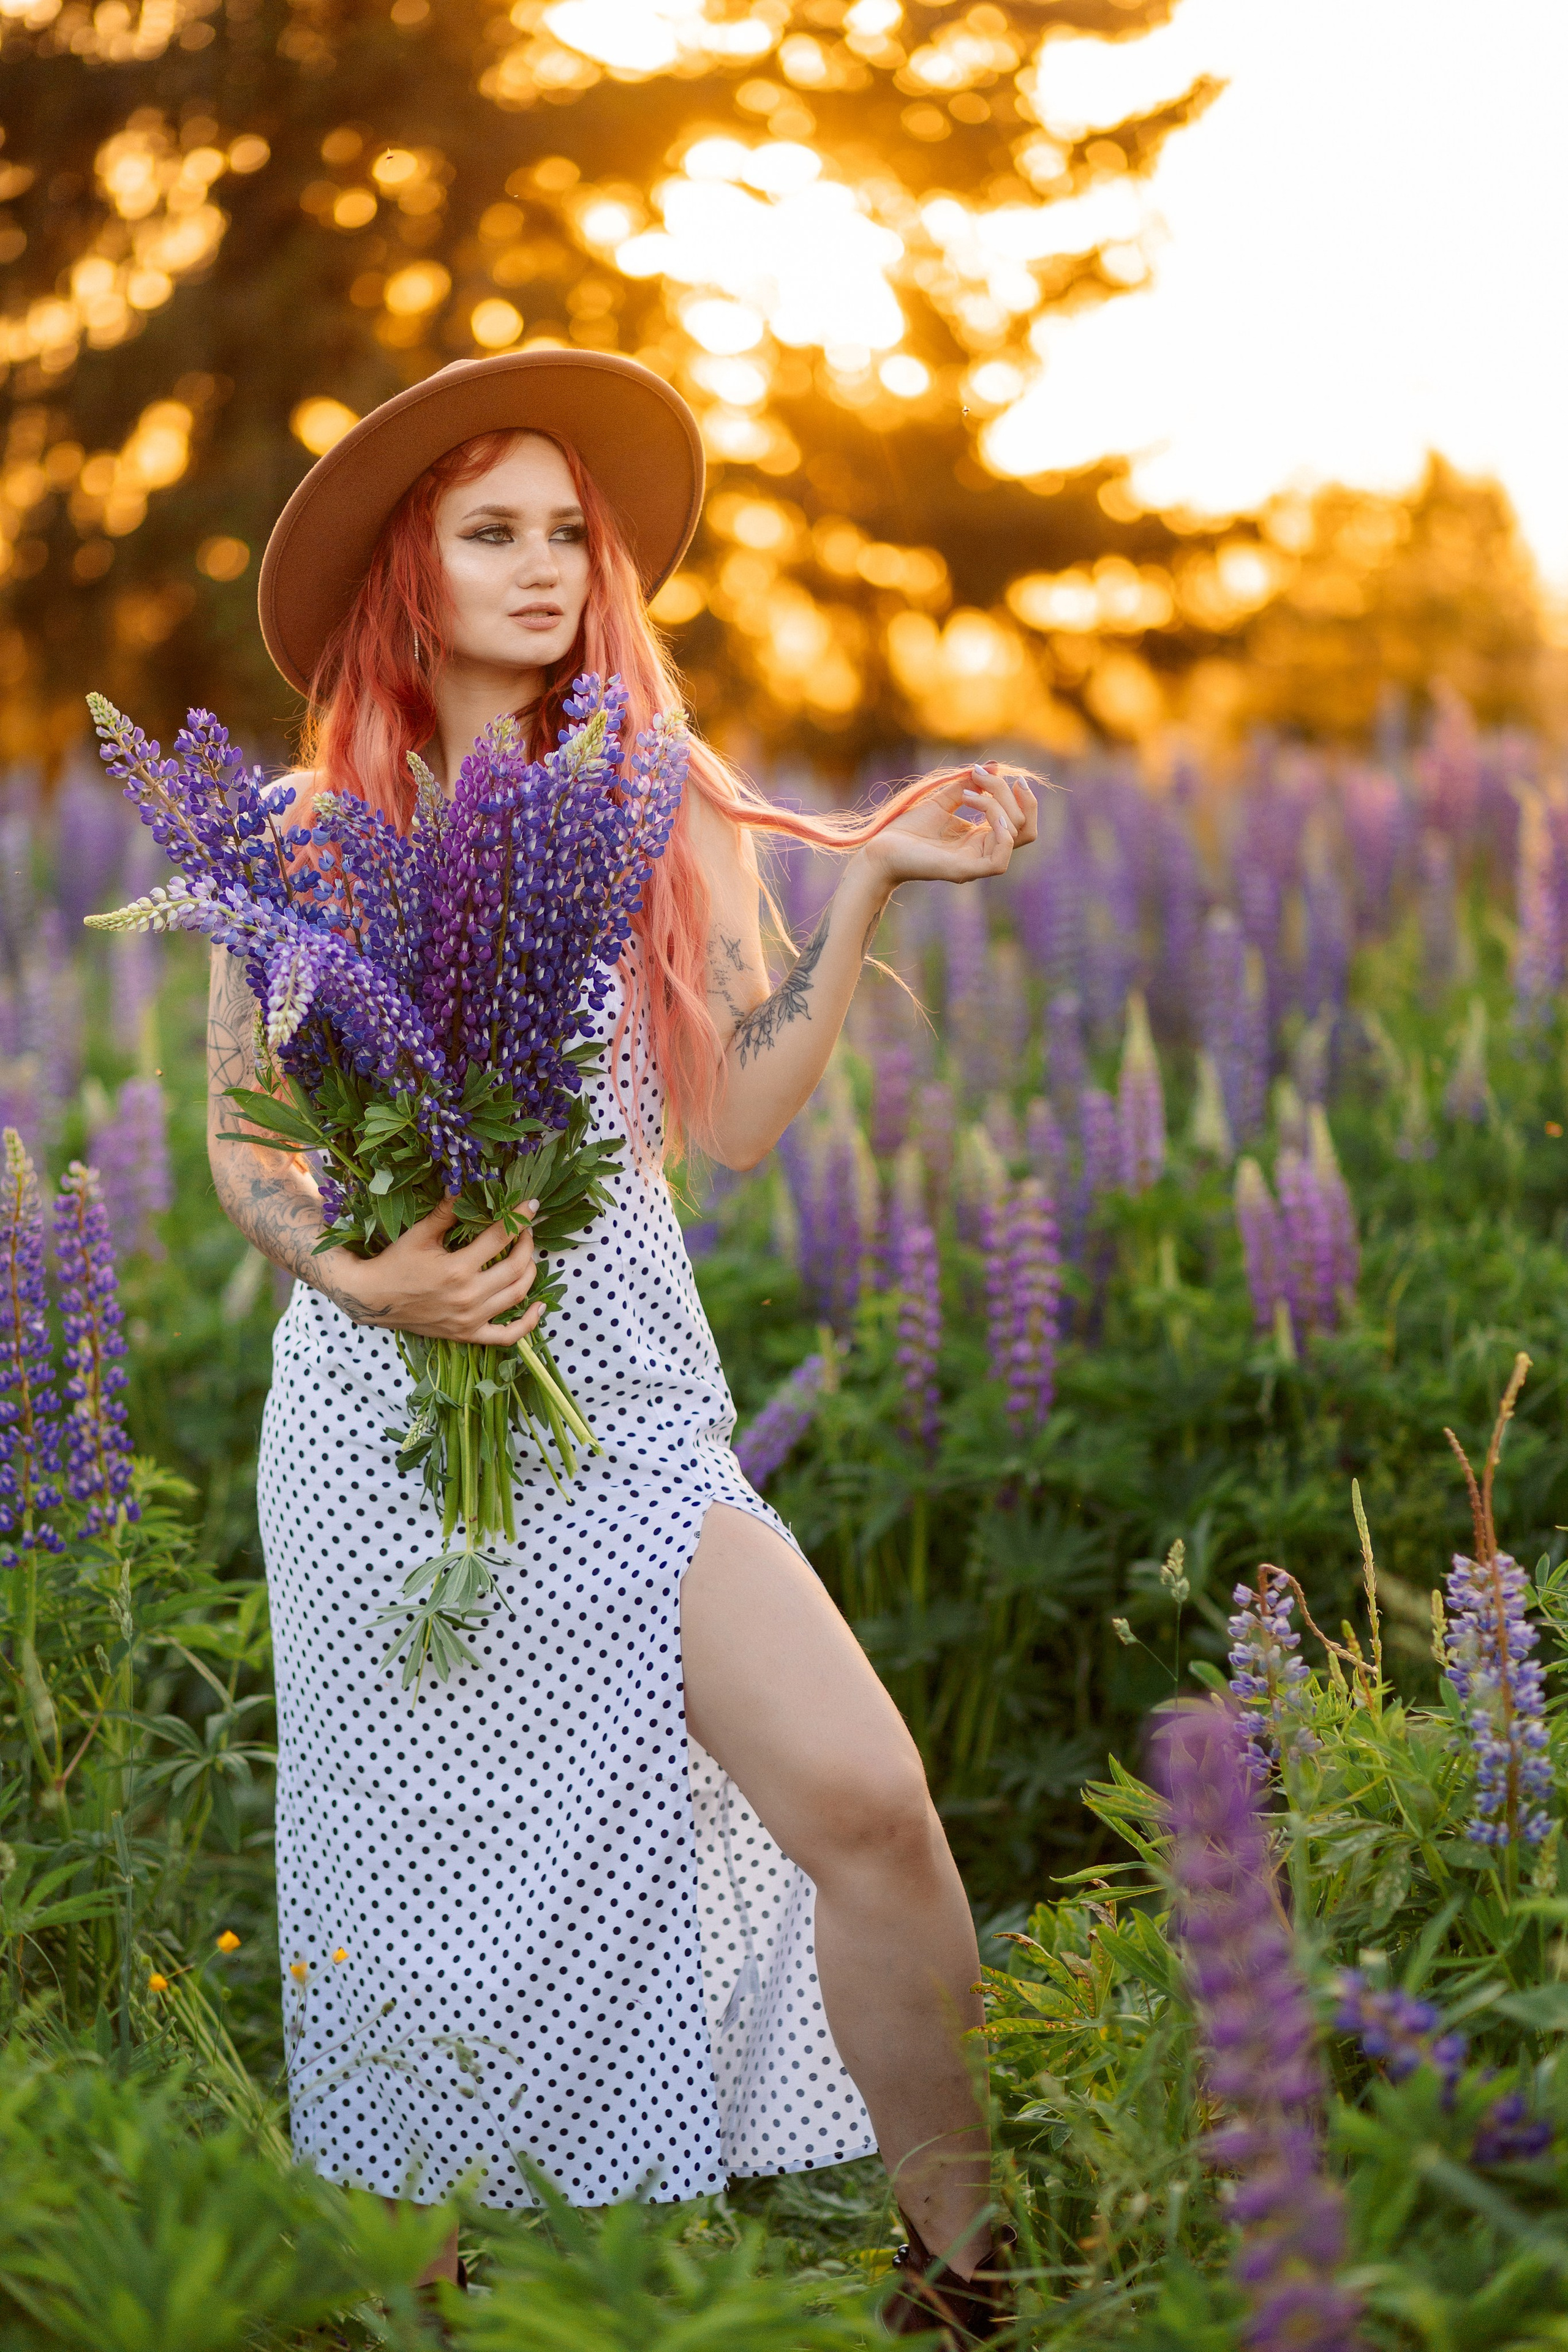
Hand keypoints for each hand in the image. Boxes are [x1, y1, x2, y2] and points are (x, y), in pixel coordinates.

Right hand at [322, 1197, 543, 1346]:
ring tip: (527, 1256)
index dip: (519, 1218)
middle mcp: (468, 1296)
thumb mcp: (420, 1234)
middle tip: (525, 1230)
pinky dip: (528, 1324)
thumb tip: (465, 1184)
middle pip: (516, 1267)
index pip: (500, 1238)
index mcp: (457, 1269)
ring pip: (517, 1295)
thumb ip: (447, 1211)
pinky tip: (539, 1307)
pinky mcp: (467, 1334)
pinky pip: (507, 1336)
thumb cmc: (395, 1263)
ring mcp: (470, 1319)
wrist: (372, 1299)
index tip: (531, 1205)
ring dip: (530, 1272)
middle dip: (527, 1244)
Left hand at [855, 763, 1038, 892]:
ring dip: (999, 806)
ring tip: (969, 794)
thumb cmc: (906, 830)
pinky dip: (1001, 833)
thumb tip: (994, 766)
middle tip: (979, 776)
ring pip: (1014, 836)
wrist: (879, 850)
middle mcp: (983, 852)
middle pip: (1022, 825)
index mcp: (981, 839)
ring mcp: (976, 864)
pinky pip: (1001, 859)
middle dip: (1006, 794)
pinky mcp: (965, 871)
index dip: (1026, 800)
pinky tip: (986, 814)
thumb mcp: (942, 801)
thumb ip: (967, 786)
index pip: (1021, 823)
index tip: (1014, 778)